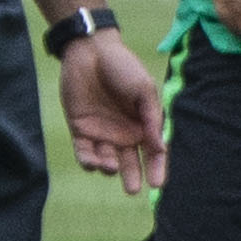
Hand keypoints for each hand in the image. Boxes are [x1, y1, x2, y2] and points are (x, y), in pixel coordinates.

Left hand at [58, 30, 165, 193]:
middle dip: (132, 177)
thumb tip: (161, 148)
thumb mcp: (144, 91)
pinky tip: (94, 162)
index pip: (153, 153)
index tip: (158, 184)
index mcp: (142, 124)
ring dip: (109, 167)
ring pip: (106, 161)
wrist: (91, 51)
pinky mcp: (80, 130)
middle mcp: (123, 133)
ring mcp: (101, 133)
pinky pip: (84, 152)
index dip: (157, 169)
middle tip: (132, 189)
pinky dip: (89, 161)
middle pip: (130, 163)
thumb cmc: (122, 67)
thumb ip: (152, 119)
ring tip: (111, 165)